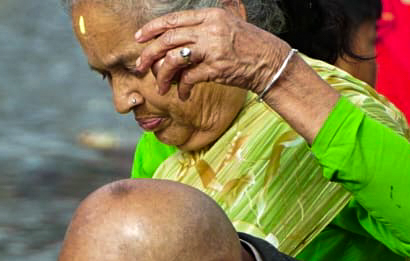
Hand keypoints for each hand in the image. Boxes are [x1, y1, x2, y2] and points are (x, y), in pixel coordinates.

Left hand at [133, 6, 285, 100]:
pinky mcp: (215, 67)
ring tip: (160, 87)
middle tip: (140, 66)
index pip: (174, 19)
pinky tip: (182, 95)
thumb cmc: (247, 47)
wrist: (270, 62)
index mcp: (210, 16)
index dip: (153, 28)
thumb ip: (205, 26)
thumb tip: (177, 35)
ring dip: (162, 75)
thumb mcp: (227, 26)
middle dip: (149, 53)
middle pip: (168, 38)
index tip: (139, 38)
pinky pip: (188, 78)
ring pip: (173, 58)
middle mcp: (210, 28)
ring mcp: (212, 48)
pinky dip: (182, 88)